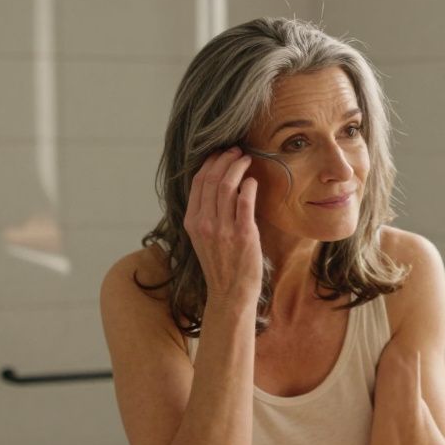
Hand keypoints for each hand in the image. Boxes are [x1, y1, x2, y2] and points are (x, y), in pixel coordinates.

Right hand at [184, 148, 261, 307]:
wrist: (230, 293)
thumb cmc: (221, 265)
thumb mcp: (203, 238)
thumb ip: (206, 214)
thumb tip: (218, 187)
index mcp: (192, 222)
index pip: (198, 182)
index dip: (210, 163)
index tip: (221, 154)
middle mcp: (204, 223)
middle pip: (212, 179)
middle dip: (225, 159)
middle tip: (236, 151)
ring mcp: (223, 229)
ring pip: (227, 186)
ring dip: (238, 167)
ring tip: (246, 159)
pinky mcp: (243, 234)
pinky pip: (245, 201)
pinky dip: (249, 186)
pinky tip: (253, 180)